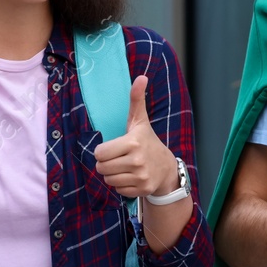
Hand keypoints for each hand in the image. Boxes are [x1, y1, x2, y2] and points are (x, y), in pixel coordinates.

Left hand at [94, 75, 179, 198]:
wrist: (166, 168)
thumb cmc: (147, 141)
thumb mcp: (140, 121)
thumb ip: (136, 99)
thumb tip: (141, 77)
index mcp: (133, 143)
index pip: (99, 153)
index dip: (103, 151)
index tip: (113, 147)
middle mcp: (137, 161)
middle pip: (102, 167)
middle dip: (106, 163)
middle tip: (117, 158)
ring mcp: (141, 177)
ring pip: (108, 180)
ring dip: (112, 174)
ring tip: (124, 167)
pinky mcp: (142, 189)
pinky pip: (117, 189)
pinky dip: (121, 185)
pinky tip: (130, 177)